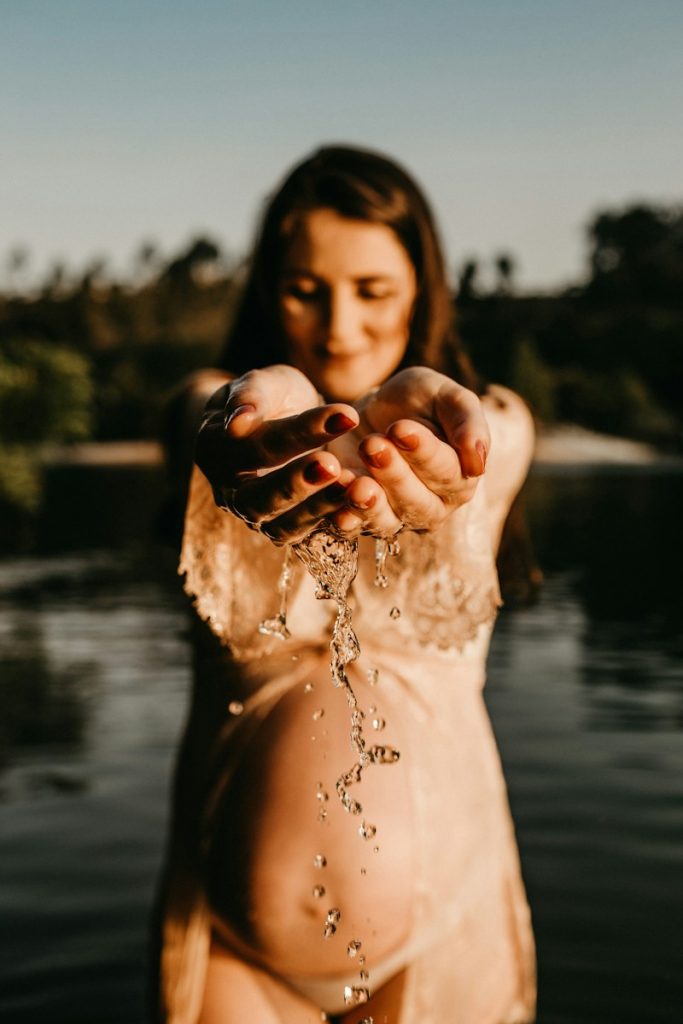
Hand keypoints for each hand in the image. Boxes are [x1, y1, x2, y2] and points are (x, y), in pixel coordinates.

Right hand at [195, 365, 358, 542]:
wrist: (277, 423)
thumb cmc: (270, 398)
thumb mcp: (263, 383)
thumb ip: (252, 395)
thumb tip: (237, 422)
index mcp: (215, 448)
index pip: (257, 443)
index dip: (299, 430)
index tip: (345, 415)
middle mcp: (230, 490)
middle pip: (258, 498)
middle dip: (297, 483)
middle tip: (333, 464)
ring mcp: (256, 516)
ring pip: (281, 526)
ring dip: (316, 509)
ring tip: (350, 486)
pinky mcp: (285, 530)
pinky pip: (307, 537)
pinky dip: (332, 524)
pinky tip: (357, 505)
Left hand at [327, 367, 489, 536]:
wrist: (374, 408)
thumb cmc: (420, 401)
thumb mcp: (447, 396)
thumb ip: (468, 421)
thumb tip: (479, 463)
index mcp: (460, 479)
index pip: (448, 473)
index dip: (425, 453)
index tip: (400, 429)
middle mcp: (431, 507)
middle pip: (417, 503)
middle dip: (394, 475)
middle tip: (372, 444)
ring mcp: (395, 518)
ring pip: (386, 521)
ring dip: (369, 504)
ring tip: (354, 482)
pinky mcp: (358, 518)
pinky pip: (352, 525)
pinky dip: (342, 514)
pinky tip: (332, 494)